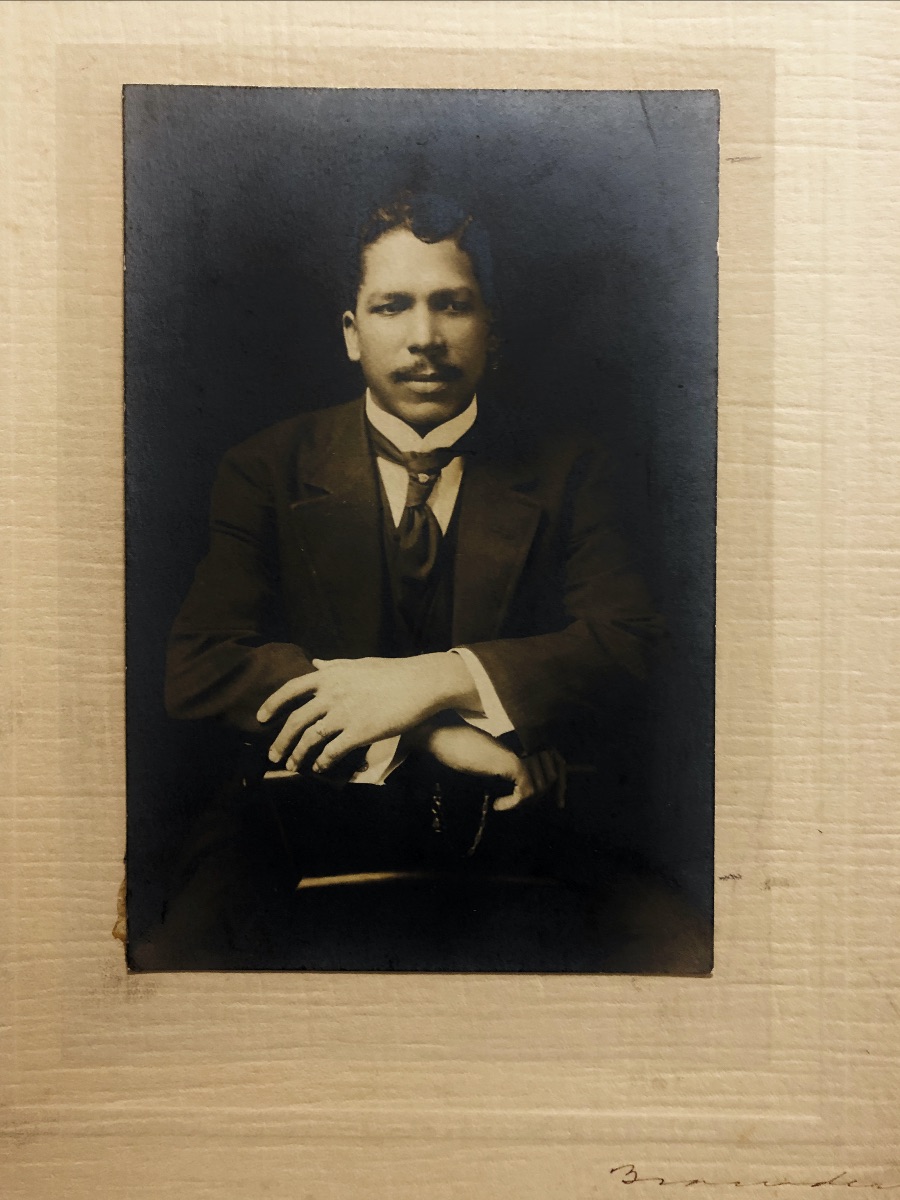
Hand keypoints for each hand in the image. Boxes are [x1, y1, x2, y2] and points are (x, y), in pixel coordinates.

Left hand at [256, 653, 478, 772]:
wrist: (421, 683)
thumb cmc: (392, 672)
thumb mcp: (360, 664)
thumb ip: (335, 665)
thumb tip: (317, 662)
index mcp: (329, 676)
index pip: (290, 690)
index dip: (272, 705)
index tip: (260, 718)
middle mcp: (332, 694)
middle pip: (295, 721)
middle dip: (280, 741)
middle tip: (273, 754)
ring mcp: (345, 713)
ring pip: (310, 739)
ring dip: (298, 756)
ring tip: (293, 765)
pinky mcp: (360, 732)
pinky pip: (332, 751)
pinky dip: (322, 762)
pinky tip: (319, 767)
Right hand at [415, 720, 566, 811]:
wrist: (445, 738)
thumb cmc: (464, 750)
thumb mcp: (494, 763)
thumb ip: (514, 772)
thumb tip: (535, 795)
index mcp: (527, 740)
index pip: (558, 762)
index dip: (561, 782)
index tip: (559, 803)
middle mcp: (529, 742)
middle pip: (554, 776)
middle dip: (540, 796)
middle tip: (514, 804)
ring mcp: (522, 750)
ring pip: (542, 786)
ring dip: (524, 801)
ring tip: (504, 802)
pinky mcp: (512, 761)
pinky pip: (526, 790)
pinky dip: (513, 803)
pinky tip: (497, 804)